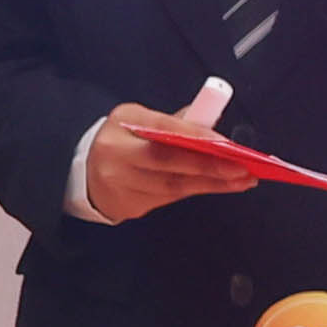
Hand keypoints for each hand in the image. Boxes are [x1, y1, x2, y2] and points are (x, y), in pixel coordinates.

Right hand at [84, 79, 255, 221]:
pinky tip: (215, 187)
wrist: (83, 173)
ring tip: (240, 180)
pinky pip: (166, 199)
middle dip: (210, 167)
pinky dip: (192, 191)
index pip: (163, 129)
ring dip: (210, 184)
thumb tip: (211, 126)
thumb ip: (173, 123)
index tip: (226, 144)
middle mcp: (115, 154)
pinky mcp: (126, 206)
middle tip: (243, 169)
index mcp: (121, 124)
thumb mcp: (139, 120)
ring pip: (172, 186)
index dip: (196, 137)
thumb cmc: (121, 141)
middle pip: (168, 163)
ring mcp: (118, 184)